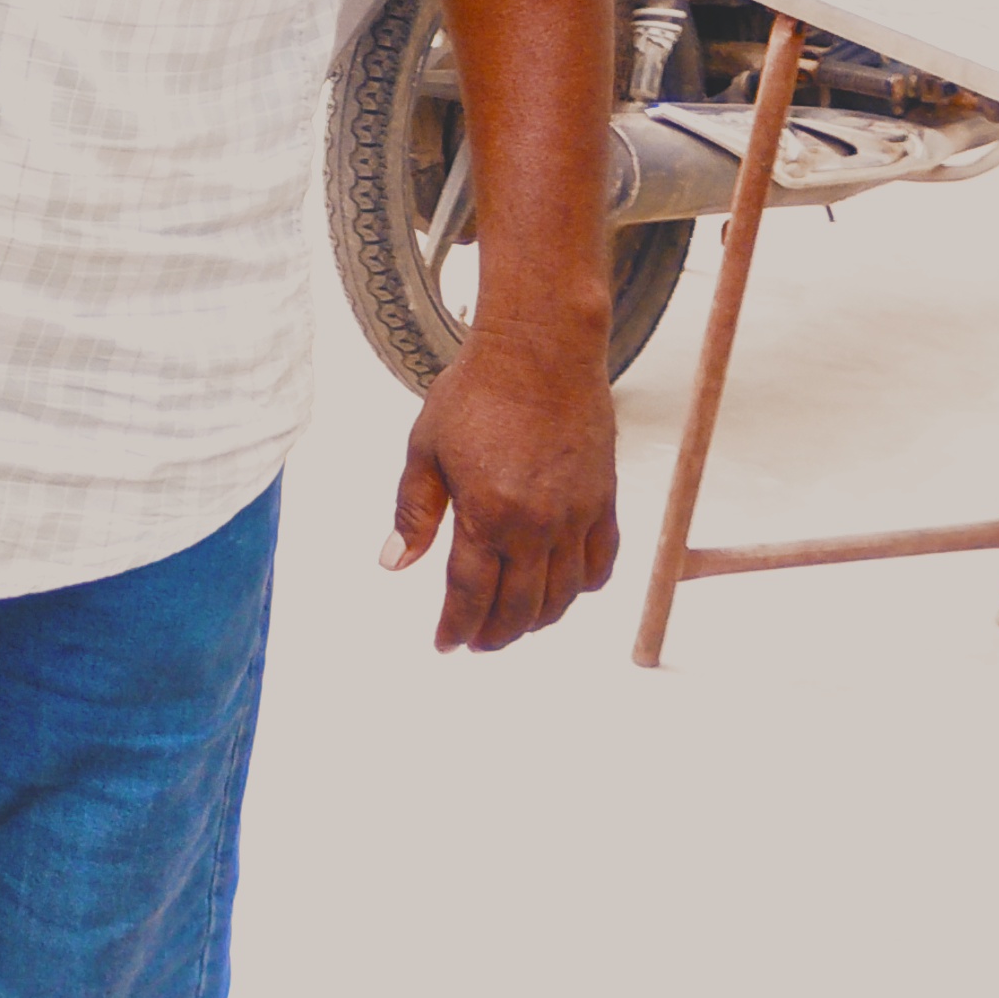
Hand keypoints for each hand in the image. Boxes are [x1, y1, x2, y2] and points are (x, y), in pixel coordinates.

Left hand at [384, 326, 617, 651]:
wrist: (540, 353)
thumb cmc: (475, 394)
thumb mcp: (425, 451)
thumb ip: (414, 513)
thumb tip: (394, 564)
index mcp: (487, 515)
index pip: (470, 594)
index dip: (456, 627)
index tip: (445, 645)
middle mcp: (537, 526)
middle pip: (519, 607)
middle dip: (494, 635)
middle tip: (476, 642)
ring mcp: (576, 517)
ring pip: (562, 595)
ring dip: (536, 619)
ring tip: (513, 623)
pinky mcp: (604, 502)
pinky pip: (600, 564)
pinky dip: (582, 588)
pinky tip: (561, 589)